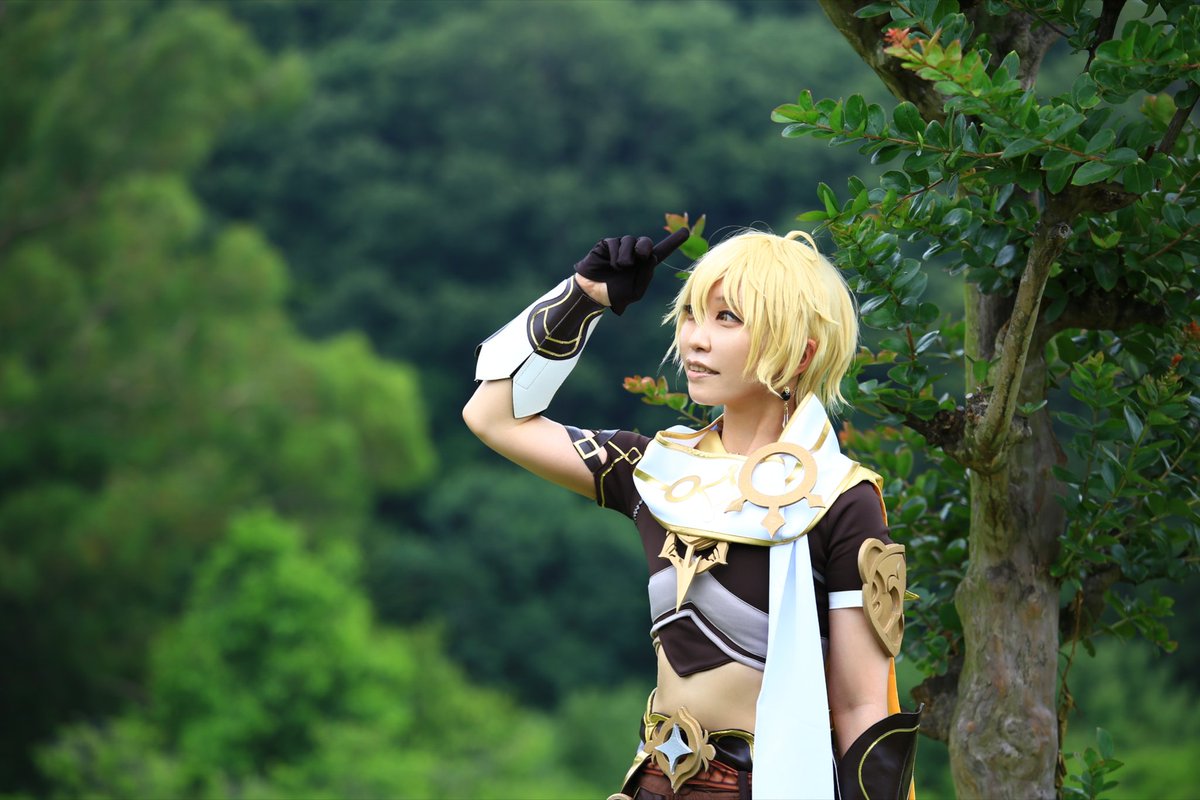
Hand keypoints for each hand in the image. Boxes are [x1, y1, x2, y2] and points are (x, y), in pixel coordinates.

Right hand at [573, 227, 688, 314]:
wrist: (593, 294)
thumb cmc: (615, 294)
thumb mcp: (635, 291)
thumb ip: (646, 276)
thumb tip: (651, 255)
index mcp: (644, 265)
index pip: (662, 250)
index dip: (674, 241)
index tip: (686, 232)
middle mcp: (634, 253)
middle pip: (646, 242)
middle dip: (644, 248)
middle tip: (640, 257)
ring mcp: (620, 247)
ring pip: (629, 242)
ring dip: (625, 258)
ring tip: (619, 268)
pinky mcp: (607, 244)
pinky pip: (615, 244)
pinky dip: (614, 256)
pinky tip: (609, 265)